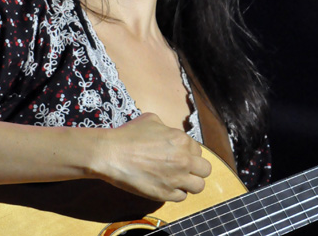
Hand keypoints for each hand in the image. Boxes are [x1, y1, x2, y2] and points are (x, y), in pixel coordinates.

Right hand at [91, 113, 211, 201]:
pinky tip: (166, 186)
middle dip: (196, 168)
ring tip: (178, 180)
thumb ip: (167, 128)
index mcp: (181, 140)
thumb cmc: (128, 134)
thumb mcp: (151, 120)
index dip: (189, 153)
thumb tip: (169, 133)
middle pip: (205, 169)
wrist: (111, 154)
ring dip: (190, 183)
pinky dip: (176, 192)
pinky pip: (181, 197)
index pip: (198, 150)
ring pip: (199, 186)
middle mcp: (183, 160)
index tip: (179, 155)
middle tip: (183, 168)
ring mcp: (176, 178)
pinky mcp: (165, 193)